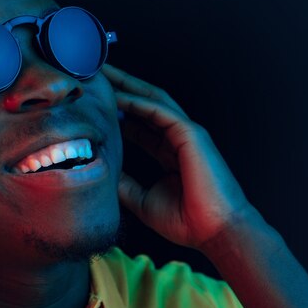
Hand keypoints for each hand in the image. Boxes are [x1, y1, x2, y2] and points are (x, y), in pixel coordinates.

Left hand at [103, 64, 254, 249]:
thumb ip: (123, 183)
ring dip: (128, 85)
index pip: (139, 124)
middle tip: (95, 75)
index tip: (94, 104)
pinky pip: (160, 112)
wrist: (213, 233)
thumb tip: (102, 170)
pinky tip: (118, 96)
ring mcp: (186, 134)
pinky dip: (138, 102)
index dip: (117, 112)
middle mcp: (176, 138)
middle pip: (144, 104)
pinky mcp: (191, 134)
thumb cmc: (185, 221)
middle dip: (120, 88)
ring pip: (152, 100)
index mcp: (168, 153)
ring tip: (104, 74)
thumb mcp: (141, 199)